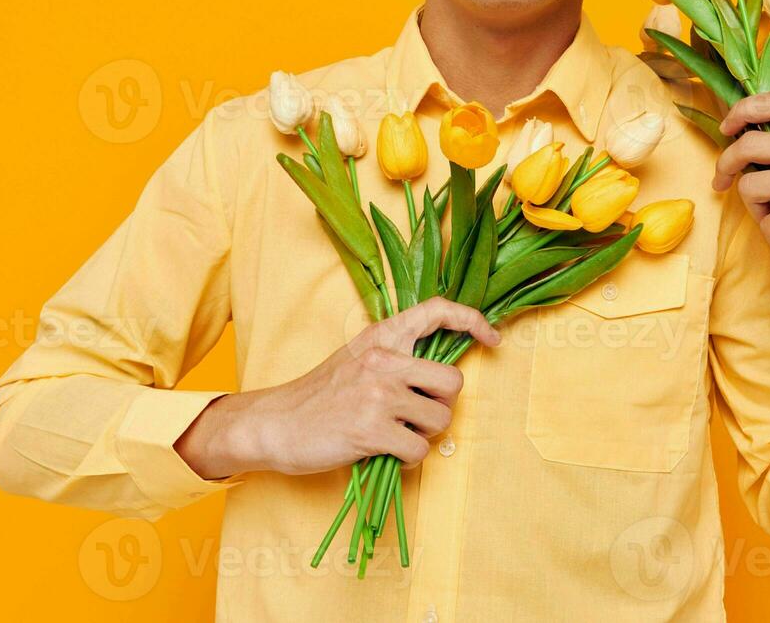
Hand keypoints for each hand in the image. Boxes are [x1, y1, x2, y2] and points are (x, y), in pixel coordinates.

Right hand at [175, 297, 500, 479]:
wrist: (275, 423)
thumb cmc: (319, 396)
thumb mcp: (357, 359)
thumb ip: (396, 358)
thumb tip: (442, 375)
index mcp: (381, 336)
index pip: (437, 310)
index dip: (473, 320)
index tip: (493, 338)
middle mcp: (383, 359)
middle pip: (454, 380)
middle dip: (444, 403)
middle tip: (417, 413)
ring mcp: (378, 393)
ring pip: (441, 419)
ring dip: (425, 434)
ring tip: (396, 434)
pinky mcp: (372, 429)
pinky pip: (420, 449)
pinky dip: (409, 458)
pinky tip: (385, 451)